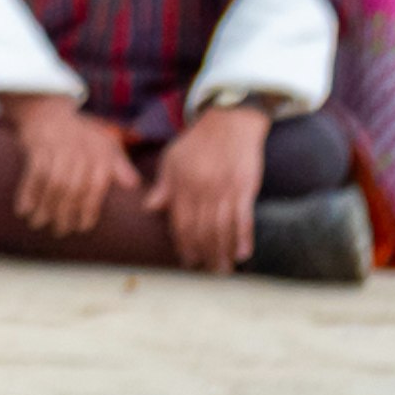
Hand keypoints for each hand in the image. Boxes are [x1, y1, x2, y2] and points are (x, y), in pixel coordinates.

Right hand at [3, 90, 133, 238]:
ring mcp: (57, 147)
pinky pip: (32, 174)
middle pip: (72, 188)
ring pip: (52, 183)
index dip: (89, 208)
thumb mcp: (105, 144)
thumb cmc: (81, 134)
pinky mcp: (37, 147)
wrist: (47, 113)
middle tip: (61, 231)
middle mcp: (80, 149)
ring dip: (45, 206)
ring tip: (40, 224)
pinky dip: (27, 193)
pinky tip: (23, 209)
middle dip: (65, 212)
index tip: (83, 227)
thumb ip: (120, 165)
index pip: (96, 185)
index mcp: (100, 152)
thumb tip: (134, 187)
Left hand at [144, 100, 269, 271]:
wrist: (229, 122)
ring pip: (222, 228)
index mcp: (181, 184)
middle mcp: (201, 190)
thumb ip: (163, 185)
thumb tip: (149, 208)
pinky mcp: (244, 188)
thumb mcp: (172, 159)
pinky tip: (242, 253)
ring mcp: (224, 190)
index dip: (184, 243)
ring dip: (222, 252)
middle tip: (207, 272)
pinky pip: (243, 218)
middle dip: (203, 253)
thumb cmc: (197, 142)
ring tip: (223, 270)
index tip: (187, 261)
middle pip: (201, 229)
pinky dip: (243, 237)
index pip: (180, 221)